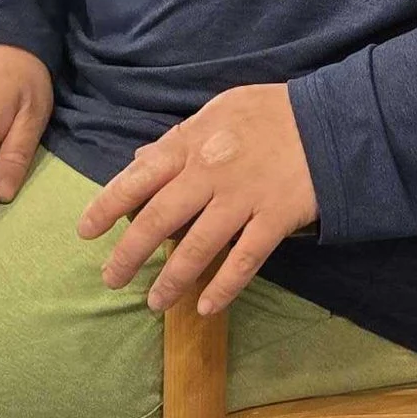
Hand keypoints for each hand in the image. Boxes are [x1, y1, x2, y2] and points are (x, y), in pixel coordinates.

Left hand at [77, 83, 319, 317]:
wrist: (330, 120)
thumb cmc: (271, 113)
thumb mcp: (219, 109)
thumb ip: (179, 137)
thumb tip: (140, 158)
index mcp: (191, 144)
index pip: (138, 178)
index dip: (107, 206)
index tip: (86, 231)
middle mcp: (209, 174)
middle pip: (158, 220)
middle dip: (129, 254)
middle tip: (111, 280)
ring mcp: (243, 198)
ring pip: (197, 247)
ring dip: (172, 279)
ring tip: (154, 303)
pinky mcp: (274, 219)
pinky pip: (245, 260)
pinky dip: (224, 286)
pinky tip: (207, 307)